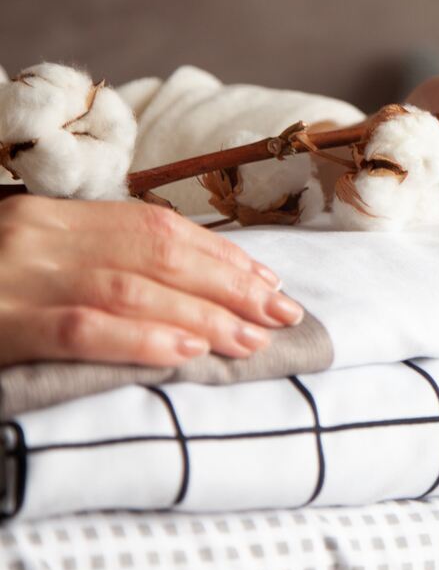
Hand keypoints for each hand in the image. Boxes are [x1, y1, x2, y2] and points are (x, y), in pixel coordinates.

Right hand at [0, 196, 304, 367]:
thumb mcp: (31, 258)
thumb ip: (92, 260)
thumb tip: (184, 290)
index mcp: (50, 215)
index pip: (156, 227)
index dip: (221, 255)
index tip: (270, 283)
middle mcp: (35, 234)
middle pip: (156, 253)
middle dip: (230, 285)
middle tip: (281, 315)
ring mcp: (13, 277)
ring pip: (130, 289)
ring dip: (203, 314)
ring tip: (252, 339)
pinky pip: (80, 328)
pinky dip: (140, 340)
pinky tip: (188, 353)